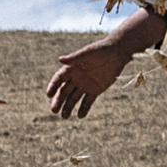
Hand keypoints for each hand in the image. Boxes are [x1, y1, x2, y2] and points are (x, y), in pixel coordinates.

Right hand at [44, 6, 166, 118]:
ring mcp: (85, 85)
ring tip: (65, 117)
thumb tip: (60, 59)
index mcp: (72, 68)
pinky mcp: (95, 91)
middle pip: (64, 92)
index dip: (53, 86)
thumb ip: (74, 58)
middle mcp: (76, 78)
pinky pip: (88, 101)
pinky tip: (80, 116)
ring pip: (74, 98)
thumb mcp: (87, 53)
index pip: (59, 79)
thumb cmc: (101, 50)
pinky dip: (84, 108)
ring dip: (68, 107)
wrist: (117, 53)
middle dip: (58, 101)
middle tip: (54, 110)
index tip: (49, 94)